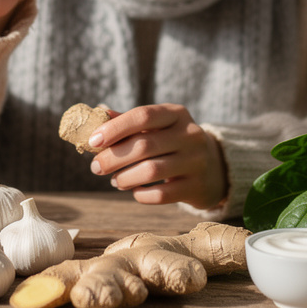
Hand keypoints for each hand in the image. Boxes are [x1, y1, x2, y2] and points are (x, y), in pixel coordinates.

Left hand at [88, 104, 227, 210]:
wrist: (214, 168)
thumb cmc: (173, 143)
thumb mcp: (157, 127)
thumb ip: (128, 121)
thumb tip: (97, 112)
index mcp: (176, 114)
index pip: (143, 115)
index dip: (114, 128)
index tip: (93, 141)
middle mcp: (190, 134)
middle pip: (144, 145)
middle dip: (113, 158)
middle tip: (96, 167)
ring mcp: (196, 161)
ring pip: (151, 171)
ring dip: (124, 178)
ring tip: (115, 180)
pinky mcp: (196, 186)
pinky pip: (161, 195)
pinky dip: (141, 195)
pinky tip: (134, 191)